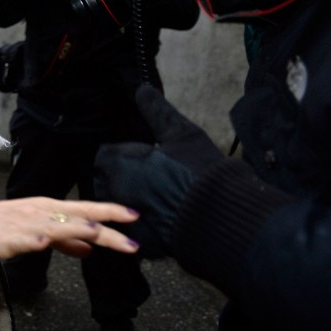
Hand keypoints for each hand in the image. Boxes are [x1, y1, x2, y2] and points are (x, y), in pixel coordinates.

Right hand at [0, 196, 139, 260]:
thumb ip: (67, 240)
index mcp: (52, 209)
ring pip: (55, 225)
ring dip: (75, 228)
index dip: (111, 212)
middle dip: (105, 228)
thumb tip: (92, 248)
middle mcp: (43, 213)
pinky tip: (43, 241)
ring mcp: (27, 224)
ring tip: (96, 231)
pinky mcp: (9, 238)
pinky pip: (23, 239)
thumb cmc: (6, 223)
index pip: (87, 209)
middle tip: (131, 241)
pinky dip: (34, 239)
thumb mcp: (42, 229)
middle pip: (78, 219)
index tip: (135, 217)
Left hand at [94, 84, 224, 257]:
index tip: (148, 159)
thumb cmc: (199, 170)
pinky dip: (146, 224)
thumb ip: (155, 109)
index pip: (107, 156)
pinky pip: (135, 230)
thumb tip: (142, 88)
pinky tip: (168, 219)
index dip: (127, 156)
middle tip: (156, 179)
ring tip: (163, 198)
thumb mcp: (179, 132)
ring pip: (120, 206)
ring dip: (133, 201)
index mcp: (116, 163)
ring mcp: (124, 220)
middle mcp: (113, 192)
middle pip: (110, 181)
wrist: (222, 217)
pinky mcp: (140, 243)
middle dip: (126, 179)